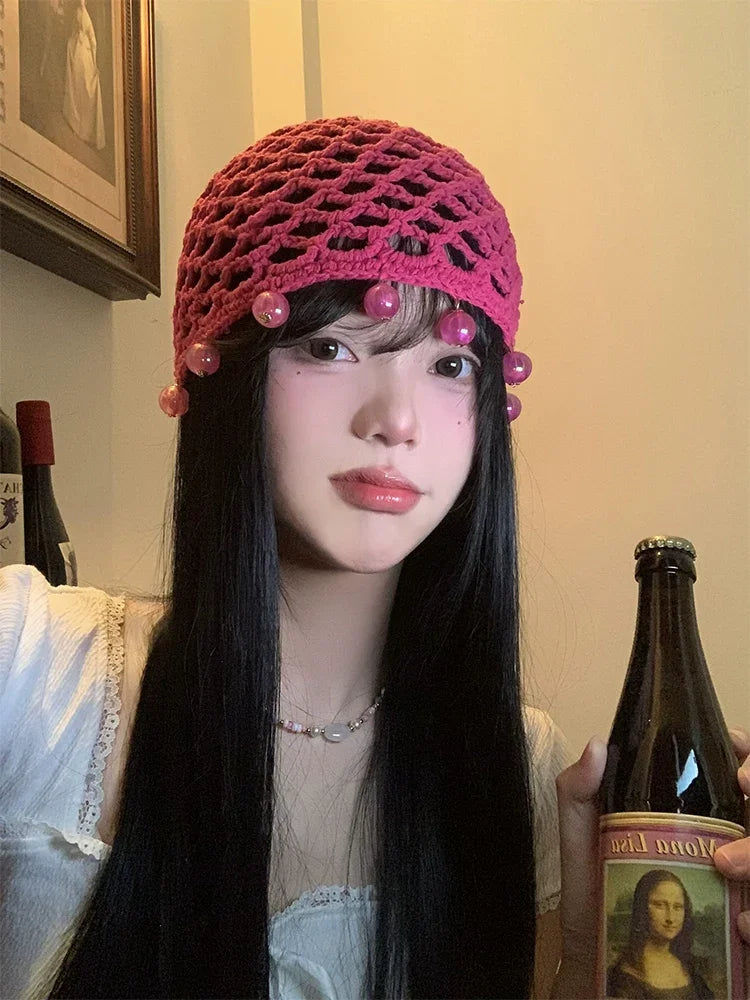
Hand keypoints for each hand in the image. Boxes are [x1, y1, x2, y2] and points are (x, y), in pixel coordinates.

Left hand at [553, 727, 749, 999]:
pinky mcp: (740, 919)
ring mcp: (737, 878)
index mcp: (694, 806)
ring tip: (725, 864)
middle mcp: (725, 836)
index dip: (744, 753)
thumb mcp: (582, 831)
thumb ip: (580, 787)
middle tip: (742, 788)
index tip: (734, 753)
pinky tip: (740, 922)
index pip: (734, 769)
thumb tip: (596, 746)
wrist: (599, 944)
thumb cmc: (596, 879)